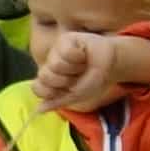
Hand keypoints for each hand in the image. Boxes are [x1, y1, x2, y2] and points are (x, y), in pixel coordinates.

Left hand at [27, 27, 149, 113]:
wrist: (111, 65)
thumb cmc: (94, 80)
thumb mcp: (77, 96)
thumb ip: (58, 102)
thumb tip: (39, 110)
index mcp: (51, 81)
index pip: (38, 87)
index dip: (50, 91)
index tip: (65, 91)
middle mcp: (50, 66)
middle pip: (44, 76)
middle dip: (65, 80)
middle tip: (77, 77)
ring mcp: (56, 52)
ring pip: (54, 64)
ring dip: (73, 68)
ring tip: (82, 65)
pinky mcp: (64, 40)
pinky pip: (64, 52)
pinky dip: (77, 56)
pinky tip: (83, 54)